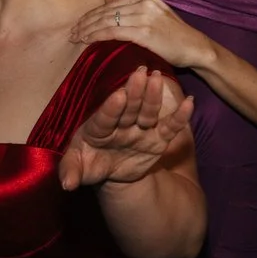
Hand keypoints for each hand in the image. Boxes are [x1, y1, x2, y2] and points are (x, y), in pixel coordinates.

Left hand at [59, 66, 196, 188]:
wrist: (109, 169)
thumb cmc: (89, 163)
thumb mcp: (78, 168)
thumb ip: (71, 171)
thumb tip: (66, 185)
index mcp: (98, 128)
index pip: (105, 117)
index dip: (112, 107)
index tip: (119, 95)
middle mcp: (121, 124)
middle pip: (129, 108)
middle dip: (134, 92)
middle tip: (140, 73)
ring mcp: (140, 129)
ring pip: (148, 112)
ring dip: (153, 96)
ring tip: (158, 78)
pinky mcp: (157, 138)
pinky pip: (170, 127)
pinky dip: (181, 117)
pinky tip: (190, 103)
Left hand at [68, 0, 212, 70]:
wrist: (195, 48)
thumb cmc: (175, 36)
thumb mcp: (154, 15)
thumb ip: (131, 7)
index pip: (110, 4)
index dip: (92, 14)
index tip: (79, 24)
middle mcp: (144, 2)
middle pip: (106, 11)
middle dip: (85, 22)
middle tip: (71, 33)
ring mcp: (144, 16)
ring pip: (106, 21)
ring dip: (87, 30)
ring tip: (74, 38)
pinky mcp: (144, 31)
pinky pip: (113, 32)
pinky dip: (96, 36)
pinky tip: (86, 41)